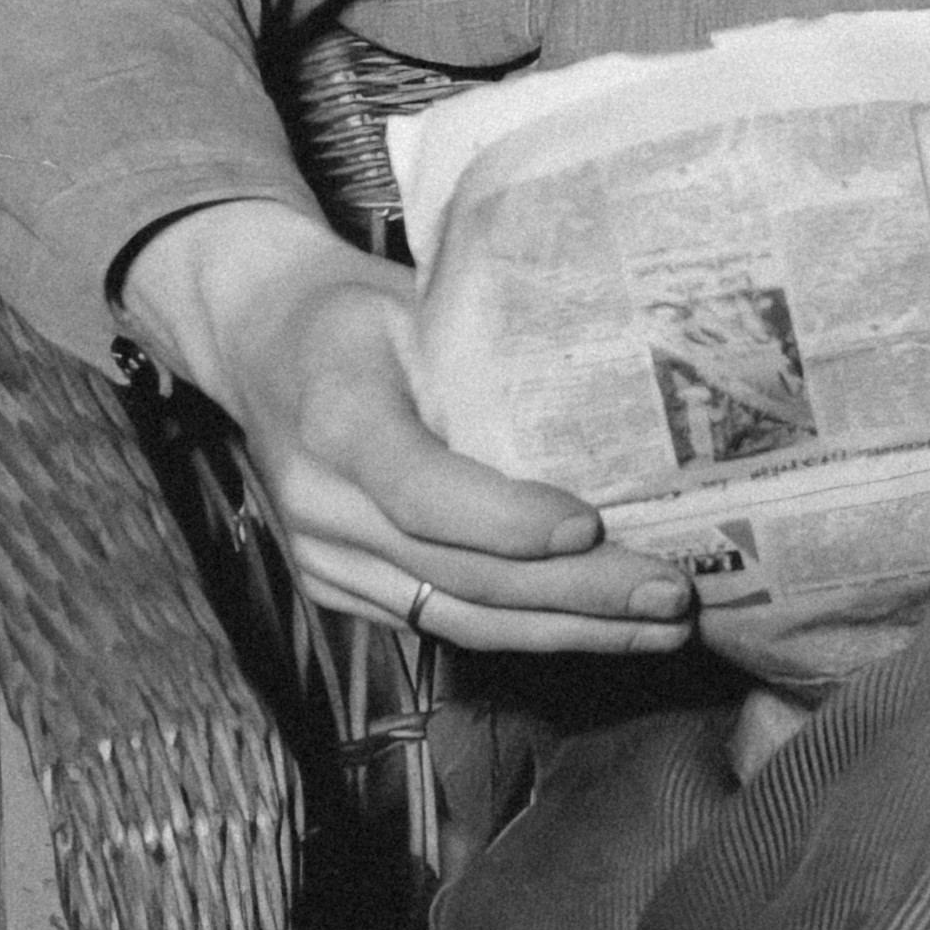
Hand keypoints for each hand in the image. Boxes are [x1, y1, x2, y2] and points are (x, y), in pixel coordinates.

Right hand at [119, 200, 700, 657]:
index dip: (506, 520)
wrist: (257, 340)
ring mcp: (323, 559)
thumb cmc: (354, 310)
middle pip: (458, 573)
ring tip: (658, 628)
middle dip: (575, 593)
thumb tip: (613, 384)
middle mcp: (321, 504)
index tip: (591, 524)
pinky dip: (523, 629)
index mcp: (336, 416)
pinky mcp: (337, 590)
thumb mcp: (411, 299)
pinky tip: (595, 626)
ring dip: (566, 630)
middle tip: (672, 595)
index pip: (423, 491)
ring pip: (456, 618)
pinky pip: (439, 623)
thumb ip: (484, 350)